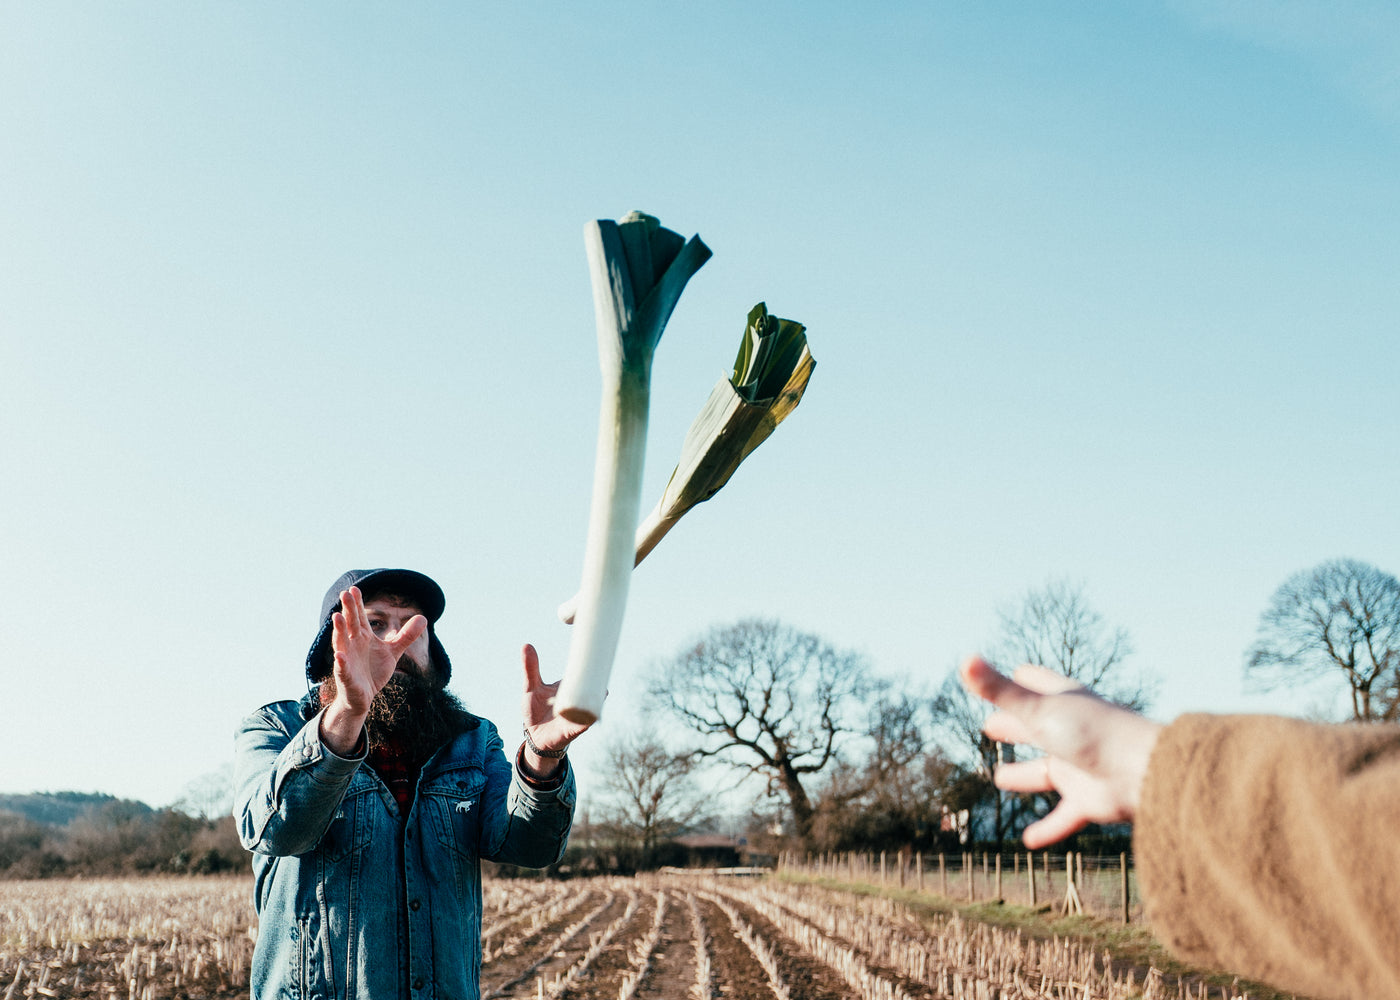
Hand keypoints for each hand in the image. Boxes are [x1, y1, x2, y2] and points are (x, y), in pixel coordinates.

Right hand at [320, 586, 426, 753]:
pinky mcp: (346, 677)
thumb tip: (423, 617)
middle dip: (348, 610)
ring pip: (341, 643)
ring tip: (337, 617)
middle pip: (350, 625)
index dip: (357, 604)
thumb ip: (406, 636)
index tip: (354, 588)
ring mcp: (347, 660)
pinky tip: (340, 656)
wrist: (363, 697)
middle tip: (345, 593)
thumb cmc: (374, 671)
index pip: (359, 618)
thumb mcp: (393, 652)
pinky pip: (342, 669)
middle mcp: (352, 645)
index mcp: (363, 638)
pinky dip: (341, 663)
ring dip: (338, 631)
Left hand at [519, 644, 591, 777]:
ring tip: (602, 691)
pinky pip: (584, 724)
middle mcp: (577, 701)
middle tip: (601, 672)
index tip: (599, 653)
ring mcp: (576, 715)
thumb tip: (526, 645)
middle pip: (593, 690)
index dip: (594, 666)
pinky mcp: (573, 730)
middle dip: (600, 681)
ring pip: (593, 706)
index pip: (585, 676)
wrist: (535, 736)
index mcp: (570, 688)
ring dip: (597, 700)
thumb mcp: (532, 687)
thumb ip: (531, 668)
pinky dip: (588, 719)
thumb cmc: (536, 710)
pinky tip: (591, 713)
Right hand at [959, 656, 1161, 848]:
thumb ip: (999, 690)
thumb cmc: (1093, 733)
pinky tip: (1028, 841)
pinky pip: (1064, 817)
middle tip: (989, 726)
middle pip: (1037, 727)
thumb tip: (964, 660)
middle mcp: (1072, 733)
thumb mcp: (1037, 709)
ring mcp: (1080, 767)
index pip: (1036, 683)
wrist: (1144, 773)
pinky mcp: (1090, 800)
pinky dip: (1047, 828)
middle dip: (1015, 726)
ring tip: (999, 778)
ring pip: (1046, 772)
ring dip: (1025, 775)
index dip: (1020, 680)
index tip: (1009, 676)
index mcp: (1062, 703)